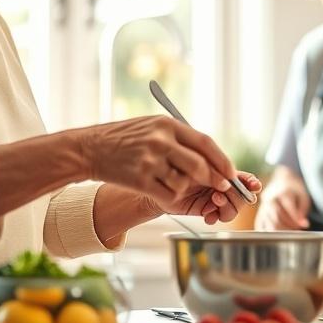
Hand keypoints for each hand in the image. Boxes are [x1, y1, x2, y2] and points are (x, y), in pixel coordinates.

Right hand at [79, 116, 235, 209]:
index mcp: (167, 125)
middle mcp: (160, 141)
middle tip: (220, 186)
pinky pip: (168, 195)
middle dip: (214, 179)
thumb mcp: (153, 126)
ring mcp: (150, 161)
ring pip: (184, 183)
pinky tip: (162, 191)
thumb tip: (210, 155)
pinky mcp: (140, 179)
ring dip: (185, 188)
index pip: (205, 143)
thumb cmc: (125, 138)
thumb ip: (179, 137)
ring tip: (172, 182)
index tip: (232, 172)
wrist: (91, 148)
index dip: (222, 160)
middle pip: (200, 165)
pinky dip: (171, 197)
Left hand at [153, 171, 262, 224]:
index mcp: (224, 172)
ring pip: (234, 209)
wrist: (160, 181)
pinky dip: (216, 216)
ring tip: (212, 203)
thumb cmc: (178, 165)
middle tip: (218, 194)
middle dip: (234, 196)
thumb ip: (215, 168)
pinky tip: (207, 214)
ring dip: (226, 207)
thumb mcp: (199, 163)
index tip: (254, 186)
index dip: (252, 183)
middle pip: (243, 195)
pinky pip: (220, 217)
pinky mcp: (207, 211)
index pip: (245, 179)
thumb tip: (232, 178)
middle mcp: (222, 186)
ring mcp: (215, 200)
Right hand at [255, 169, 310, 230]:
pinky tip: (276, 235)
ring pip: (268, 224)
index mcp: (283, 192)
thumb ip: (303, 211)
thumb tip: (303, 224)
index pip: (289, 209)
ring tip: (289, 233)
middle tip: (297, 229)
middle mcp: (270, 199)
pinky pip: (260, 225)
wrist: (282, 182)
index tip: (304, 225)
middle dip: (288, 227)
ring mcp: (263, 206)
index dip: (296, 219)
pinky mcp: (259, 213)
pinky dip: (267, 232)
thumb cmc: (294, 191)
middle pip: (277, 218)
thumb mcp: (303, 197)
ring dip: (280, 232)